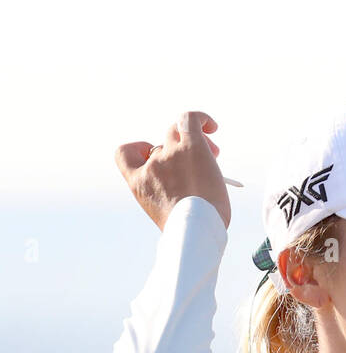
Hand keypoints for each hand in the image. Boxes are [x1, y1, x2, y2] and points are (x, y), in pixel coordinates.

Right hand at [114, 110, 229, 232]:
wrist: (196, 231)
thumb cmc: (189, 233)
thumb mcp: (171, 217)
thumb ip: (171, 197)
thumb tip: (194, 185)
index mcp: (139, 184)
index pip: (125, 154)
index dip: (139, 150)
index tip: (153, 157)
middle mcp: (152, 165)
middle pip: (161, 146)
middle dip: (179, 151)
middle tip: (202, 162)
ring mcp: (170, 154)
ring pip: (177, 132)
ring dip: (194, 138)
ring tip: (213, 153)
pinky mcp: (191, 147)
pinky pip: (191, 119)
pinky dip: (202, 119)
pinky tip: (212, 126)